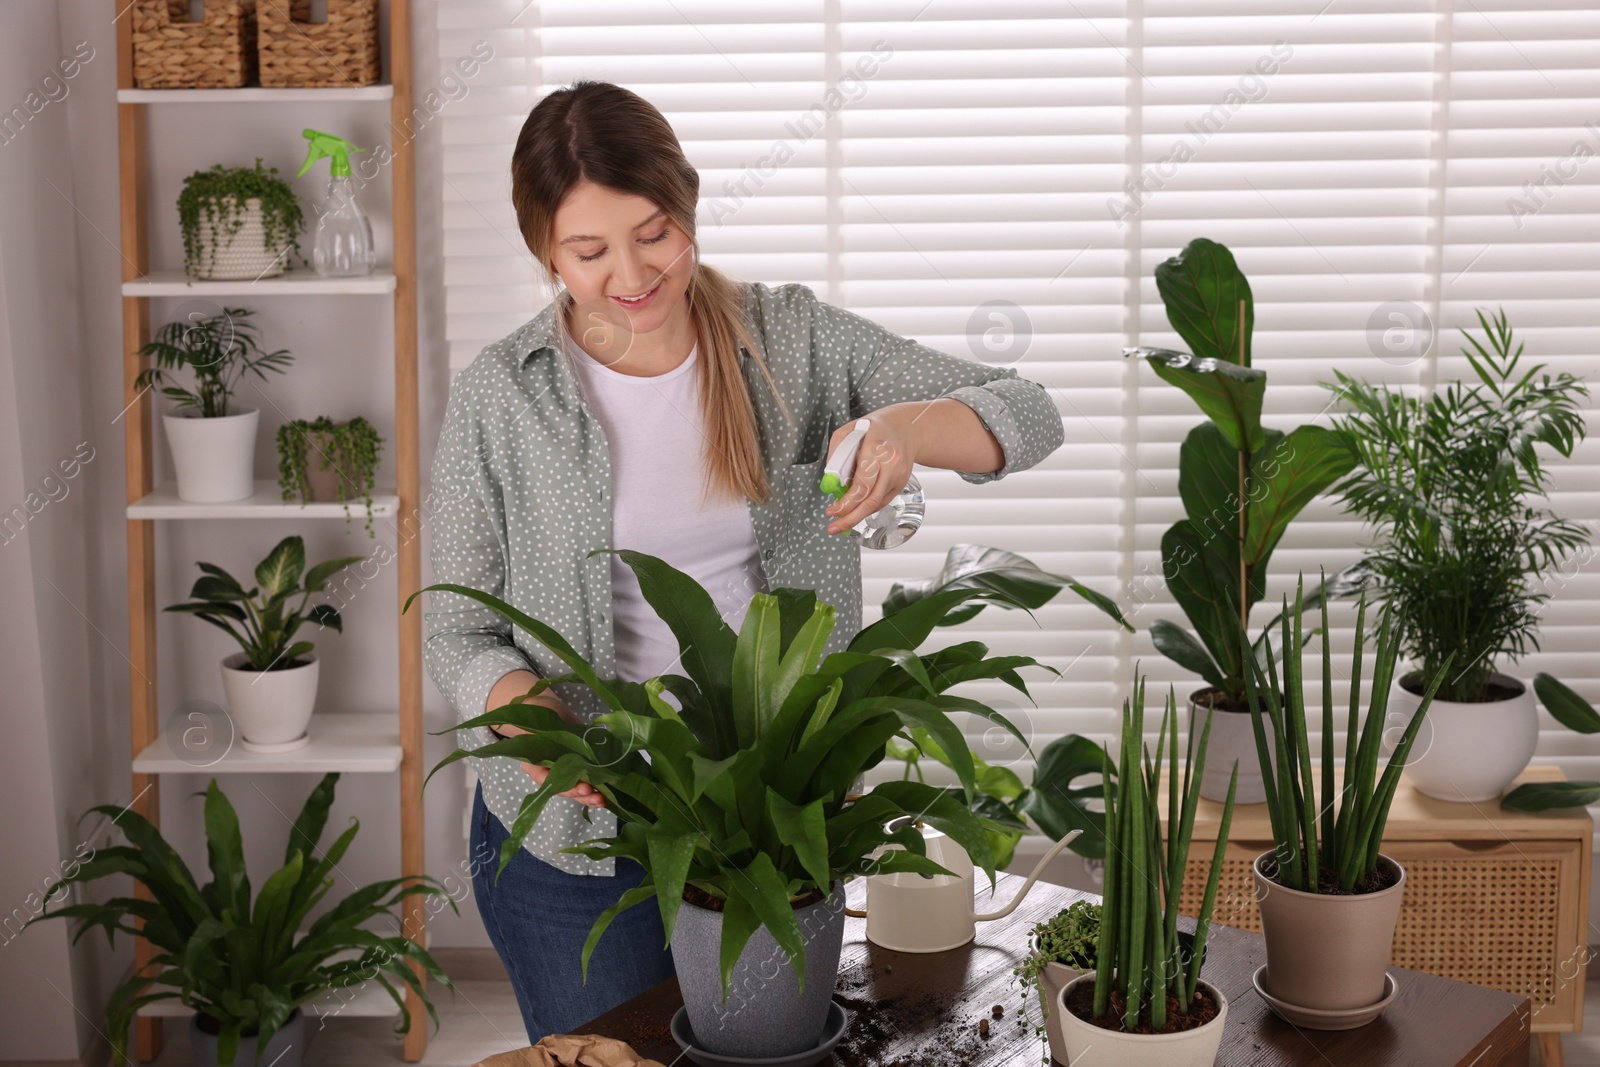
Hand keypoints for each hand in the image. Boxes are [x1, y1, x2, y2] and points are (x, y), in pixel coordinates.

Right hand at [494, 723, 607, 808]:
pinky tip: (607, 793)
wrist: (544, 704)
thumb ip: (560, 735)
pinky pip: (584, 778)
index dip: (566, 788)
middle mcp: (549, 769)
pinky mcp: (576, 763)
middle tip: (597, 797)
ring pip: (574, 787)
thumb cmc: (540, 713)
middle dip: (581, 795)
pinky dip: (595, 786)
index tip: (583, 788)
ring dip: (589, 795)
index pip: (548, 782)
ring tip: (603, 800)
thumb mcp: (545, 722)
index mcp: (536, 763)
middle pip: (564, 789)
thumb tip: (587, 743)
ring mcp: (564, 767)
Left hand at [823, 407, 919, 534]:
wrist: (905, 428)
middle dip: (850, 518)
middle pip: (871, 500)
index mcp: (876, 449)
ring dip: (857, 516)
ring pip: (876, 504)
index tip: (831, 510)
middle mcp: (891, 464)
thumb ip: (836, 457)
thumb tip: (830, 484)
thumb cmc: (872, 429)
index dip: (846, 502)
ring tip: (839, 523)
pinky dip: (866, 508)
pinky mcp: (901, 483)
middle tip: (833, 528)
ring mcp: (899, 476)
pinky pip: (881, 501)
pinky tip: (855, 510)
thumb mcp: (847, 433)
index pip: (862, 483)